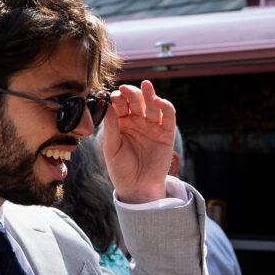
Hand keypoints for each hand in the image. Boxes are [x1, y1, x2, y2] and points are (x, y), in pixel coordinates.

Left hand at [98, 81, 175, 203]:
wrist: (138, 188)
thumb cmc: (121, 169)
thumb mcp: (111, 148)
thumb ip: (111, 126)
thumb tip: (106, 104)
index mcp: (122, 123)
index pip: (120, 105)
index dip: (118, 98)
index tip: (113, 95)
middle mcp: (137, 122)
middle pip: (136, 102)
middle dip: (132, 93)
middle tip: (126, 88)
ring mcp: (153, 126)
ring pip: (152, 105)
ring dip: (149, 94)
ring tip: (145, 86)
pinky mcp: (167, 133)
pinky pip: (168, 116)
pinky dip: (165, 106)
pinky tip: (158, 101)